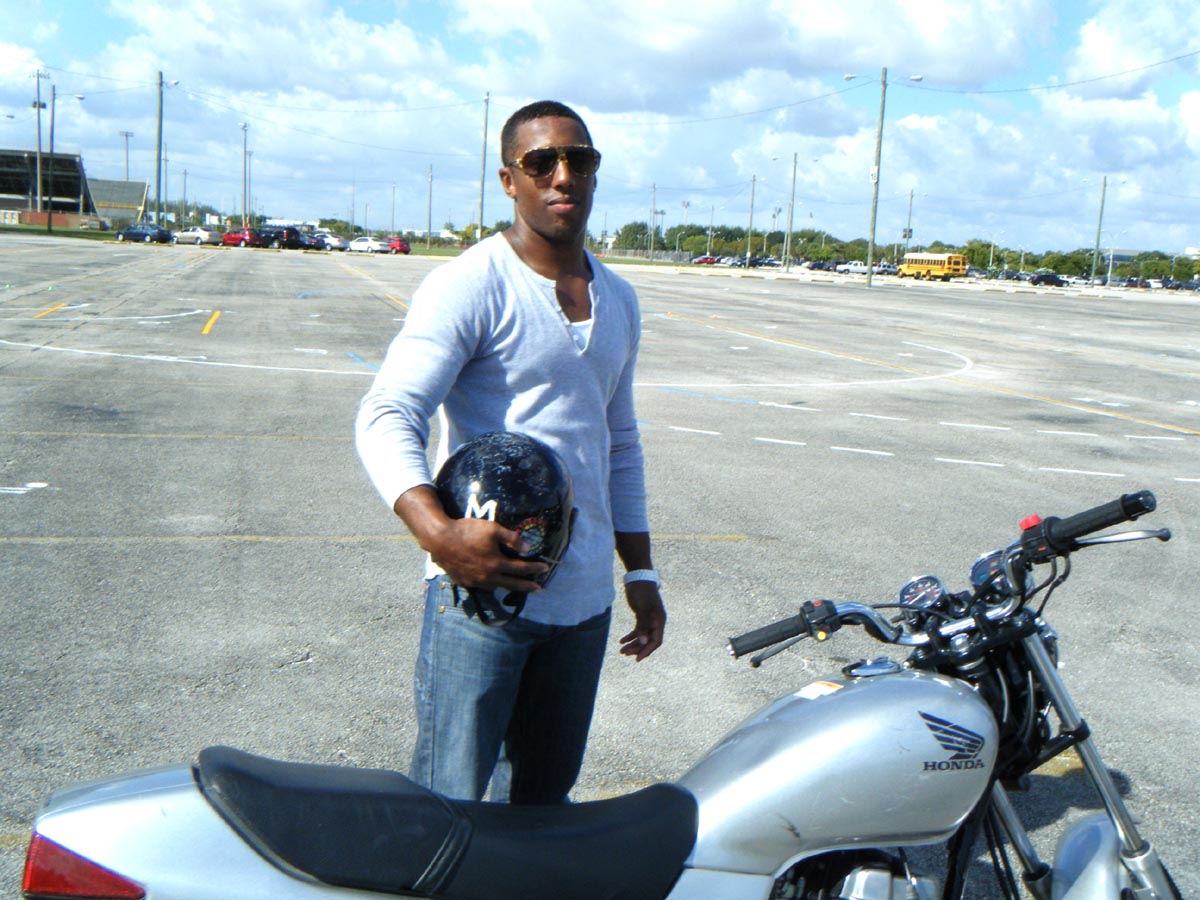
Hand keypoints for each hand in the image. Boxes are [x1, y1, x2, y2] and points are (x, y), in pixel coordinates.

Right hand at [428, 517, 548, 593]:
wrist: (440, 539)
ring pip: (495, 587)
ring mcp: (474, 581)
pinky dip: (489, 584)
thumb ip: (512, 539)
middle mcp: (487, 577)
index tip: (545, 568)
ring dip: (506, 586)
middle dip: (526, 586)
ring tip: (513, 584)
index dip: (534, 568)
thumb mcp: (493, 529)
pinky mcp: (463, 581)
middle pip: (511, 584)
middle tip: (538, 589)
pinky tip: (490, 581)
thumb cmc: (467, 531)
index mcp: (496, 564)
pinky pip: (480, 586)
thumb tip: (528, 548)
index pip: (520, 568)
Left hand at [619, 581, 664, 660]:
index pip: (656, 641)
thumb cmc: (641, 592)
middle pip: (648, 640)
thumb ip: (643, 625)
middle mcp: (656, 622)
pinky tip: (621, 640)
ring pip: (642, 636)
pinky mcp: (642, 616)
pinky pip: (638, 630)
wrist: (638, 578)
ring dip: (633, 643)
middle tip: (624, 653)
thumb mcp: (641, 609)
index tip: (637, 659)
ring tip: (621, 650)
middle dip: (637, 648)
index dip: (647, 651)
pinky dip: (630, 636)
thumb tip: (644, 642)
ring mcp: (649, 619)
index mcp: (659, 620)